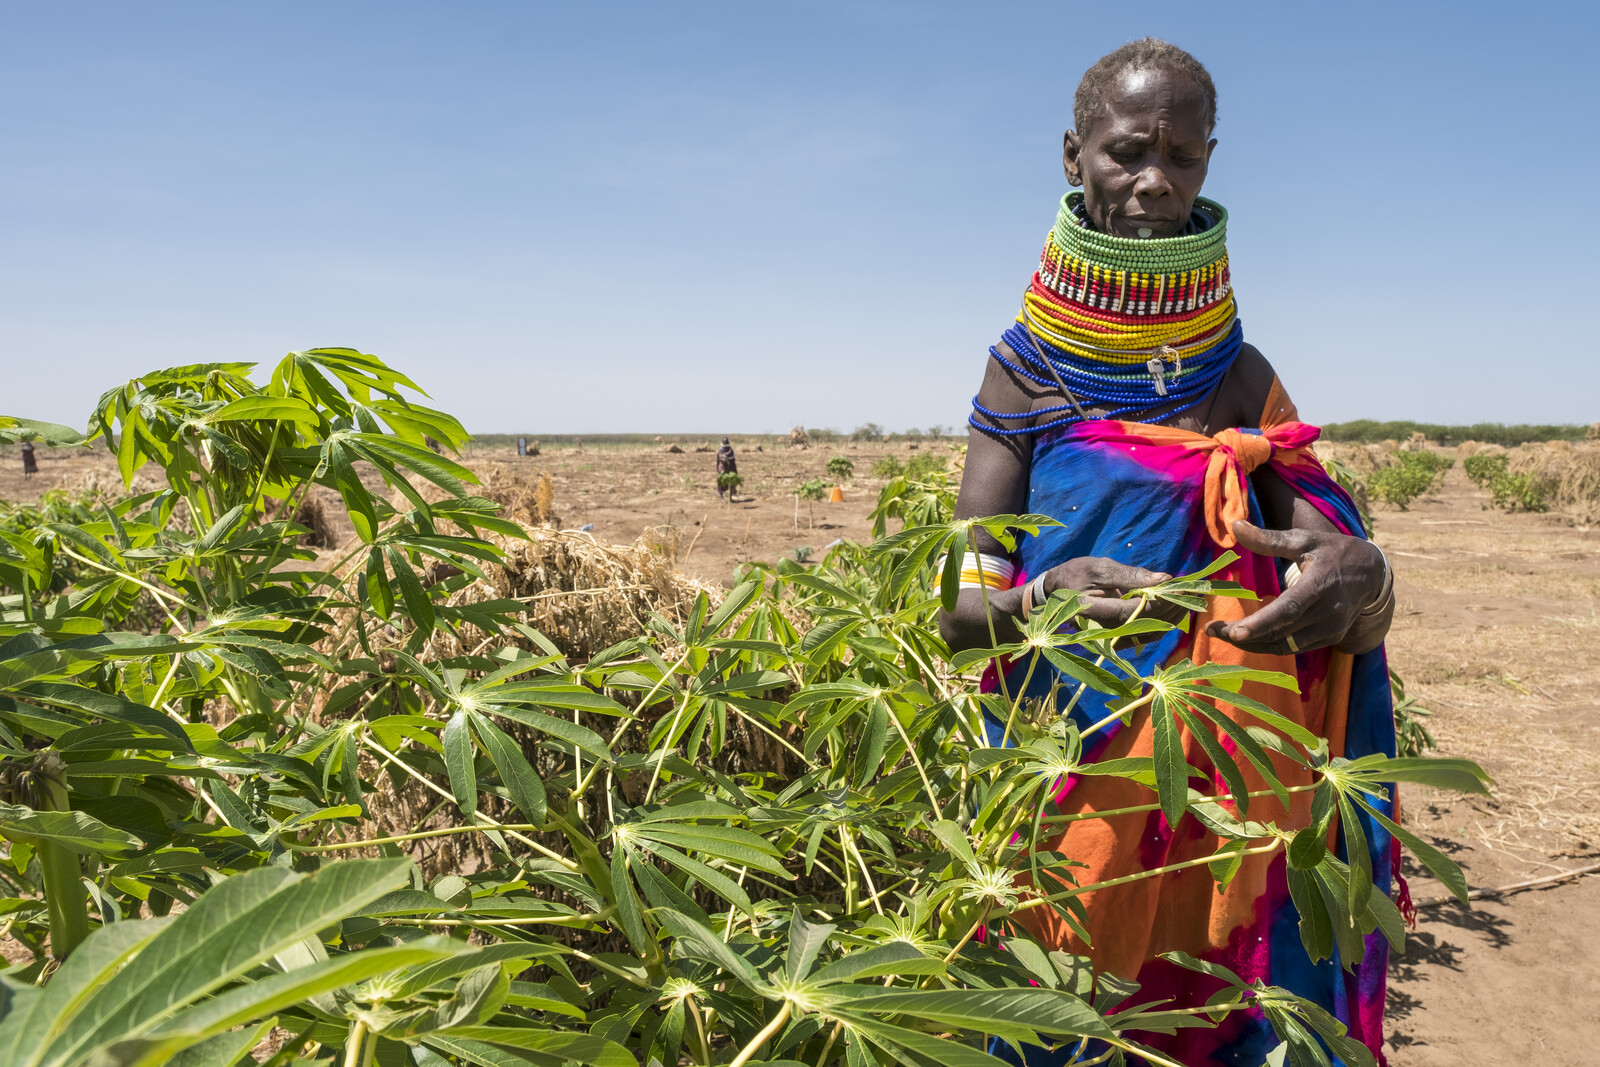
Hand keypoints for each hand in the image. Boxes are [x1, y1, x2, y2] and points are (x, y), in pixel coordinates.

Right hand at [1045, 557, 1174, 626]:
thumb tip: (1164, 579)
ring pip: (1148, 633)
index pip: (1136, 611)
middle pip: (1146, 625)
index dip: (1161, 602)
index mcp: (1094, 612)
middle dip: (1172, 608)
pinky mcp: (1116, 639)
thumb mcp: (1099, 568)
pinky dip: (1161, 623)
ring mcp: (1110, 638)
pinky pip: (1144, 635)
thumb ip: (1131, 575)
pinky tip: (1172, 608)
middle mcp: (1103, 631)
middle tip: (1191, 591)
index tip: (1181, 589)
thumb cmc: (1075, 575)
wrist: (1054, 594)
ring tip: (1185, 598)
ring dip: (1171, 617)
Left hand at [1205, 520, 1385, 654]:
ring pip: (1285, 645)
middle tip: (1212, 630)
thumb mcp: (1304, 539)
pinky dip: (1269, 644)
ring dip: (1252, 644)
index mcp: (1320, 585)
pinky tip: (1248, 637)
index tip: (1234, 633)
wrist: (1372, 574)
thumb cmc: (1333, 552)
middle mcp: (1328, 613)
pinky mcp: (1329, 638)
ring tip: (1222, 633)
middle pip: (1281, 632)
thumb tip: (1234, 526)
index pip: (1289, 609)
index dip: (1261, 624)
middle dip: (1244, 636)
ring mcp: (1330, 629)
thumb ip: (1269, 539)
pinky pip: (1294, 647)